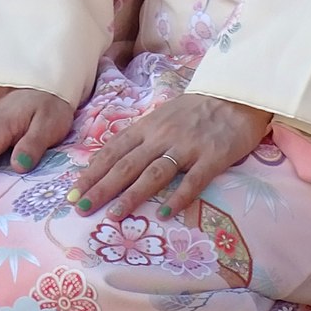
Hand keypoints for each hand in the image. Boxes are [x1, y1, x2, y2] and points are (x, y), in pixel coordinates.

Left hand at [70, 93, 269, 221]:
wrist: (236, 94)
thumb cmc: (196, 110)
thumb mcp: (162, 116)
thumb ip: (141, 137)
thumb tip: (111, 160)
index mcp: (148, 126)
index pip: (114, 150)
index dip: (93, 172)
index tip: (74, 191)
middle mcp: (162, 136)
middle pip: (127, 165)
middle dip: (102, 188)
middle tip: (81, 208)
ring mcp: (187, 146)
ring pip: (154, 173)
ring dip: (132, 196)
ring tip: (114, 216)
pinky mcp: (212, 156)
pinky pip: (194, 180)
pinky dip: (179, 198)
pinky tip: (166, 214)